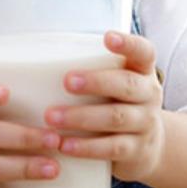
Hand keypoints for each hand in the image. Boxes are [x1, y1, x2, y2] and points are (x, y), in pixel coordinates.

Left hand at [44, 31, 165, 182]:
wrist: (149, 146)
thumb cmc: (119, 103)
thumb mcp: (117, 82)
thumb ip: (93, 68)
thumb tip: (37, 53)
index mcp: (142, 71)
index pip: (143, 51)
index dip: (128, 44)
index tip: (108, 37)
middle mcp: (148, 95)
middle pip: (126, 84)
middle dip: (96, 82)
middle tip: (66, 81)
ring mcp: (145, 123)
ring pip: (116, 117)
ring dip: (82, 117)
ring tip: (52, 117)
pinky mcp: (137, 150)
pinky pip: (112, 148)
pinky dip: (87, 147)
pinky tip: (65, 145)